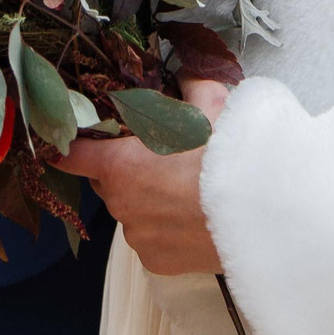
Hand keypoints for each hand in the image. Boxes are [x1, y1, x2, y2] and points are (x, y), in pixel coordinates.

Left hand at [52, 80, 228, 275]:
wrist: (264, 215)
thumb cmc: (229, 158)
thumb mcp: (212, 105)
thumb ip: (190, 84)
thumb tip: (185, 72)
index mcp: (119, 165)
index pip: (70, 155)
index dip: (69, 146)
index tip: (69, 142)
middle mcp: (119, 204)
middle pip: (107, 181)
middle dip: (124, 169)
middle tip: (160, 157)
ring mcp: (137, 237)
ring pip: (131, 212)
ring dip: (147, 200)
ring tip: (186, 190)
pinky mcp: (156, 262)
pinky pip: (151, 240)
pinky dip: (165, 229)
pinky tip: (192, 217)